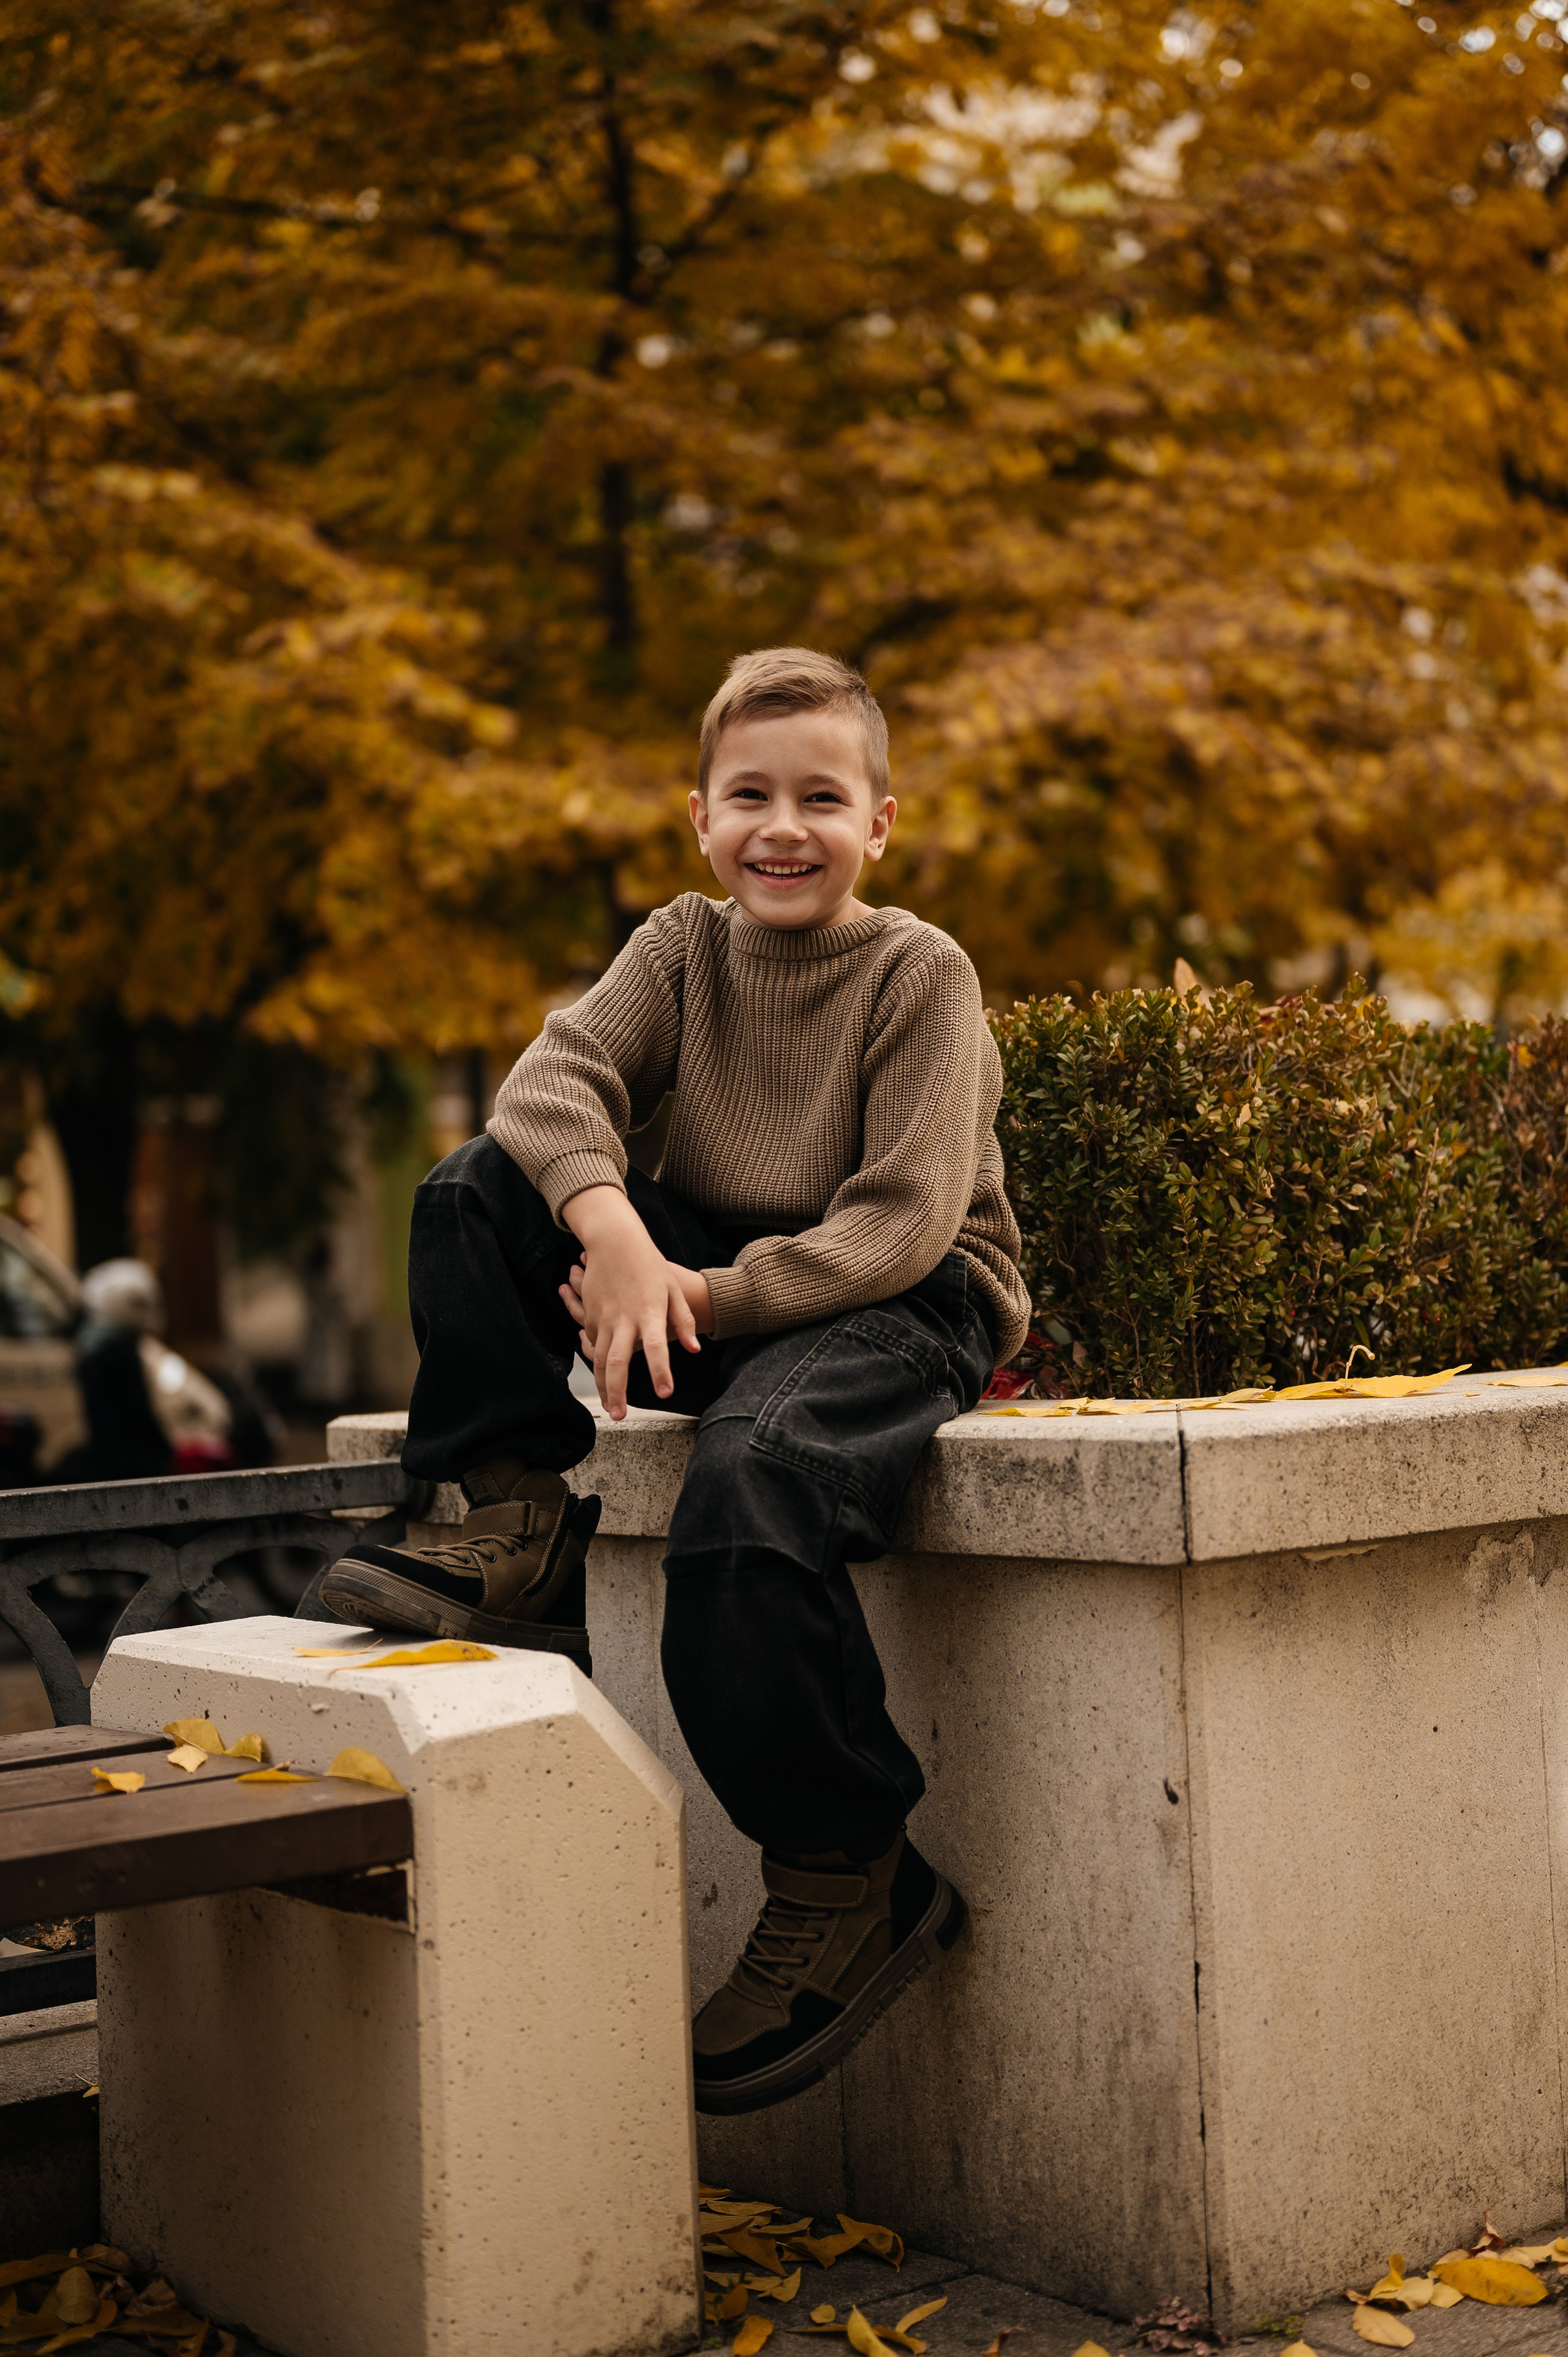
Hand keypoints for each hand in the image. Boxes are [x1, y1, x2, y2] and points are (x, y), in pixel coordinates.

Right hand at [558, 1186, 707, 1419]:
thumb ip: (683, 1321)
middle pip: (617, 1361)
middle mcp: (624, 1318)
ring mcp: (604, 1317)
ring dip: (603, 1386)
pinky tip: (602, 1380)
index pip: (656, 1347)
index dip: (660, 1371)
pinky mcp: (591, 1315)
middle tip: (620, 1416)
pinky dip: (596, 1364)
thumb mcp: (673, 1289)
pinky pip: (591, 1343)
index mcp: (650, 1312)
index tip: (665, 1393)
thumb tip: (695, 1350)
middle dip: (617, 1391)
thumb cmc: (650, 1265)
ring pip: (599, 1358)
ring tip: (611, 1408)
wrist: (614, 1240)